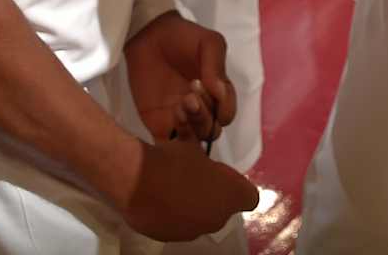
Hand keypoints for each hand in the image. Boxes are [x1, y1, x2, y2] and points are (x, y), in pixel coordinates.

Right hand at [118, 138, 259, 241]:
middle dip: (213, 197)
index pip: (249, 197)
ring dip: (193, 208)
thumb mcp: (196, 150)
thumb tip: (202, 167)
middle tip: (196, 179)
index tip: (222, 177)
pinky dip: (173, 216)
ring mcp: (194, 232)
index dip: (238, 187)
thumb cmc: (174, 160)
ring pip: (200, 219)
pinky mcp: (170, 238)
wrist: (138, 181)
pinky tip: (159, 201)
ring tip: (174, 190)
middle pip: (223, 210)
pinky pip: (178, 225)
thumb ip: (207, 164)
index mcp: (232, 195)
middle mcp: (218, 219)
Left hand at [124, 11, 236, 144]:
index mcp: (216, 92)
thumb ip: (216, 66)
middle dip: (205, 117)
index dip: (223, 107)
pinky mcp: (158, 124)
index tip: (209, 87)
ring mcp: (179, 118)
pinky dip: (174, 139)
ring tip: (180, 104)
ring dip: (192, 125)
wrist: (148, 36)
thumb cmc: (182, 37)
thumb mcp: (208, 43)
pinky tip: (172, 115)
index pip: (227, 113)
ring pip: (194, 140)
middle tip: (191, 96)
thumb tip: (220, 93)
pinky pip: (169, 145)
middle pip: (212, 130)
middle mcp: (200, 109)